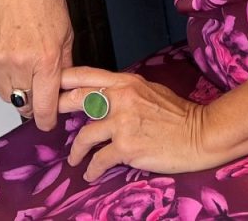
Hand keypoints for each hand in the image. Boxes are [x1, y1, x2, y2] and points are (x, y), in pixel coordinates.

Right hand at [0, 0, 73, 130]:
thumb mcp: (66, 34)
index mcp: (46, 59)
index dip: (48, 120)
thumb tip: (63, 89)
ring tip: (29, 80)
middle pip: (26, 105)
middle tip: (43, 98)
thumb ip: (64, 66)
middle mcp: (21, 62)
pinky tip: (15, 71)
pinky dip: (5, 83)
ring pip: (8, 96)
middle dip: (36, 106)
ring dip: (20, 95)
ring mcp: (1, 59)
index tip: (50, 123)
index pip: (45, 105)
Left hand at [60, 67, 214, 181]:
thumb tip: (104, 95)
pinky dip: (91, 169)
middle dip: (58, 109)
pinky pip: (98, 160)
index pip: (86, 75)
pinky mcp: (127, 147)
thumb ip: (125, 91)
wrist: (200, 134)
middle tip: (47, 119)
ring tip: (74, 158)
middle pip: (77, 99)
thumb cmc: (179, 114)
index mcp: (127, 82)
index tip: (48, 85)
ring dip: (76, 150)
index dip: (63, 80)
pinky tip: (90, 173)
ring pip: (84, 136)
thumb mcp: (150, 91)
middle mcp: (122, 98)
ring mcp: (123, 123)